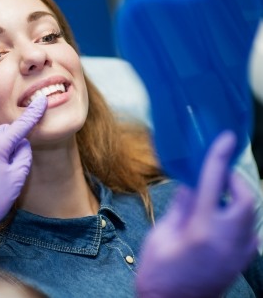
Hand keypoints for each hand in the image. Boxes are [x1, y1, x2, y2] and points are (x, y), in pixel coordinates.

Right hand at [136, 131, 257, 297]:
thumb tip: (191, 184)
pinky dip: (239, 218)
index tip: (226, 139)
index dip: (219, 157)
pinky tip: (220, 220)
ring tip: (217, 197)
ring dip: (238, 199)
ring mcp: (240, 252)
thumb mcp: (160, 236)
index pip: (214, 183)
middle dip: (236, 181)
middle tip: (218, 176)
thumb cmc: (159, 273)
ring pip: (252, 214)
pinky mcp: (243, 260)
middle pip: (247, 199)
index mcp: (202, 230)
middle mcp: (228, 240)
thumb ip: (180, 208)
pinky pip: (251, 231)